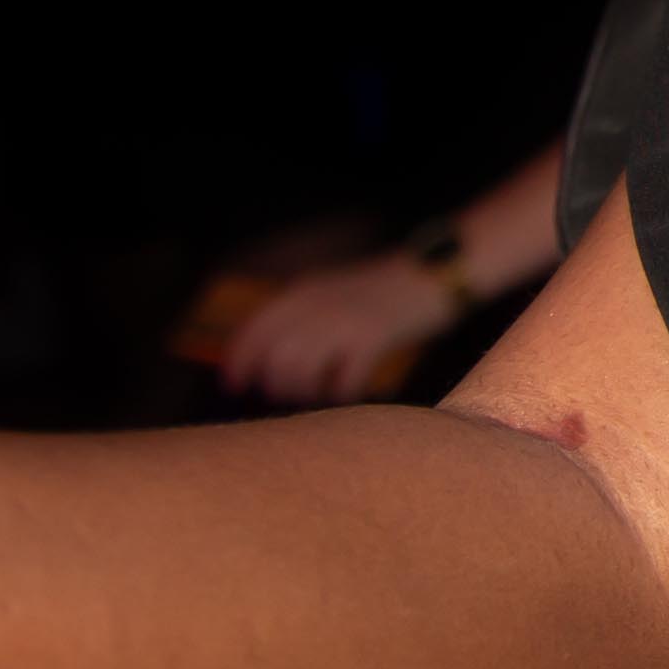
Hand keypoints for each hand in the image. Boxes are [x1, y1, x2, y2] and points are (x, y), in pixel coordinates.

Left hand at [207, 255, 465, 408]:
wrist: (434, 273)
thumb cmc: (382, 292)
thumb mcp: (332, 291)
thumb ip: (301, 316)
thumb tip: (268, 356)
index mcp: (303, 291)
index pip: (254, 329)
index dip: (238, 361)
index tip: (234, 385)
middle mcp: (317, 304)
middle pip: (273, 357)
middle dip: (274, 384)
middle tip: (288, 396)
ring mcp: (344, 321)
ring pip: (300, 371)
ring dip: (304, 392)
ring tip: (318, 394)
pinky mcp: (373, 337)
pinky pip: (343, 380)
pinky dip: (341, 394)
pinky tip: (349, 393)